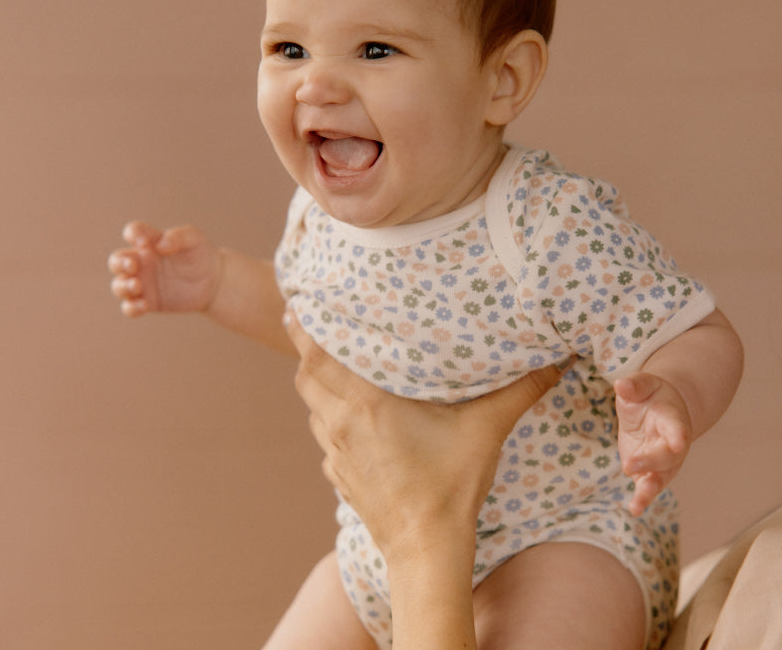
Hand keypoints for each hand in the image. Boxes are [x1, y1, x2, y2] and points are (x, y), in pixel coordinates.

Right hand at [108, 221, 221, 316]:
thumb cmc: (201, 254)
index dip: (133, 234)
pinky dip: (132, 307)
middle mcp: (142, 262)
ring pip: (119, 285)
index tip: (144, 242)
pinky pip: (130, 307)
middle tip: (133, 266)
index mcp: (150, 242)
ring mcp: (143, 283)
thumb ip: (179, 236)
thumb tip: (161, 245)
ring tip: (138, 286)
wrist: (213, 281)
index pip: (133, 232)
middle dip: (119, 263)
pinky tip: (144, 305)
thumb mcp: (195, 239)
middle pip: (116, 260)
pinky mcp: (149, 302)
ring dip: (122, 286)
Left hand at [286, 313, 569, 560]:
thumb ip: (520, 391)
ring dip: (314, 382)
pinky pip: (322, 435)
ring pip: (311, 406)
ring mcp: (335, 453)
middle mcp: (341, 423)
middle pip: (306, 375)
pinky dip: (325, 416)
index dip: (303, 329)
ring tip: (326, 362)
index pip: (318, 356)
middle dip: (304, 347)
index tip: (298, 304)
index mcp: (367, 404)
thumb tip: (557, 361)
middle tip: (308, 322)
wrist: (424, 551)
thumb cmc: (450, 487)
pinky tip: (345, 415)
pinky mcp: (337, 475)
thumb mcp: (486, 431)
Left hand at [614, 373, 691, 516]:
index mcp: (672, 418)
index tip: (679, 442)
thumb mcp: (642, 385)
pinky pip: (648, 487)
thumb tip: (621, 385)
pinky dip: (642, 498)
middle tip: (629, 464)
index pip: (678, 427)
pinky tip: (634, 509)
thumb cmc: (649, 395)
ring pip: (661, 477)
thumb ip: (634, 386)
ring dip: (650, 488)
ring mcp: (662, 461)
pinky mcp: (649, 471)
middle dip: (651, 462)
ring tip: (639, 499)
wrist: (658, 410)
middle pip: (668, 456)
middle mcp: (672, 443)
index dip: (678, 435)